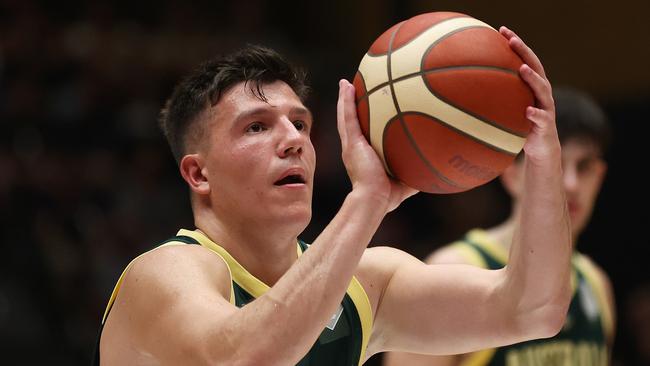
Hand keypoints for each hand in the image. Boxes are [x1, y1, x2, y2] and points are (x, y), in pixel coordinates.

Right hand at [337, 79, 417, 211]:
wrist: (374, 199)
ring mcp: (350, 144)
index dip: (361, 123)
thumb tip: (433, 169)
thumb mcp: (405, 182)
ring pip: (345, 117)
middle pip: (349, 122)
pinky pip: (347, 117)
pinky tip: (345, 86)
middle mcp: (353, 148)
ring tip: (344, 84)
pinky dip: (345, 101)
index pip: (361, 135)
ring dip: (344, 99)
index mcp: (362, 156)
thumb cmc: (387, 196)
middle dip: (349, 106)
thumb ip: (415, 173)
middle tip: (350, 90)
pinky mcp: (350, 142)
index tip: (364, 111)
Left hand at [501, 26, 560, 164]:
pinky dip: (535, 114)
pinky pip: (542, 118)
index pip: (525, 60)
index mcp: (532, 86)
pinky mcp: (547, 125)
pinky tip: (527, 111)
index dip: (516, 45)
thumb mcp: (506, 110)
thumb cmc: (520, 126)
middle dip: (524, 52)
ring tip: (522, 69)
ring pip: (542, 90)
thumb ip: (494, 99)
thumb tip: (462, 90)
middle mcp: (542, 93)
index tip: (502, 30)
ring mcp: (546, 108)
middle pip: (535, 67)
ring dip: (533, 79)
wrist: (541, 150)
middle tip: (512, 40)